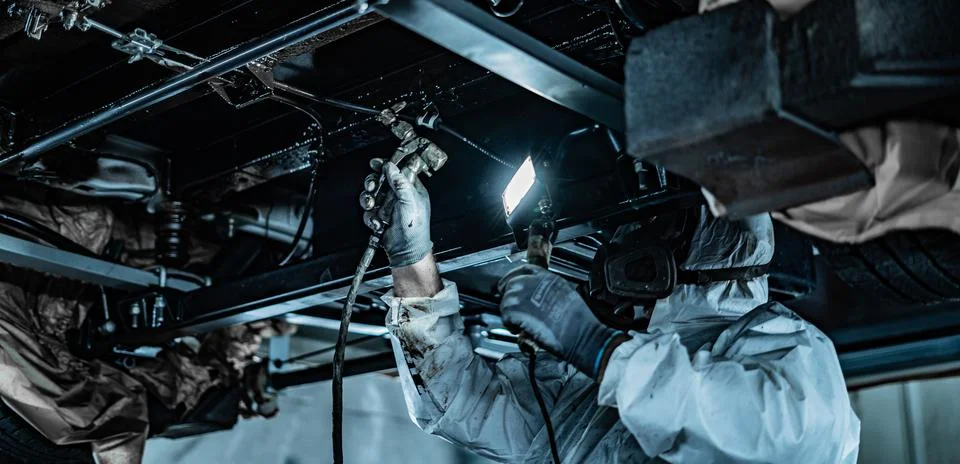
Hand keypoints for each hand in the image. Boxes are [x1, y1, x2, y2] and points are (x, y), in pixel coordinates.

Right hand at [363, 161, 432, 267]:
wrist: (406, 249)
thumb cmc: (414, 227)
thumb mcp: (410, 199)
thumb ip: (400, 182)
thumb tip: (391, 167)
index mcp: (411, 189)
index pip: (397, 170)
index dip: (386, 166)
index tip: (377, 164)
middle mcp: (399, 196)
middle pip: (380, 180)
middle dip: (373, 183)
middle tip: (373, 187)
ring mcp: (388, 206)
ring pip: (372, 194)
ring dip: (369, 200)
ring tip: (372, 206)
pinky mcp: (379, 216)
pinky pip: (368, 210)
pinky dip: (370, 216)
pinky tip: (377, 221)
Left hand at [498, 265, 624, 378]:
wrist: (580, 335)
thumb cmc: (579, 321)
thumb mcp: (565, 294)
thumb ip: (547, 289)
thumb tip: (535, 295)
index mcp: (548, 278)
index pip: (523, 270)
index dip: (512, 277)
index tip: (507, 284)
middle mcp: (535, 283)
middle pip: (512, 284)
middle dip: (511, 299)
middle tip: (514, 312)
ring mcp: (525, 296)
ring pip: (506, 301)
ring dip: (510, 313)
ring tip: (520, 323)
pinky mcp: (519, 311)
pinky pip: (505, 315)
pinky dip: (510, 324)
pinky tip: (519, 330)